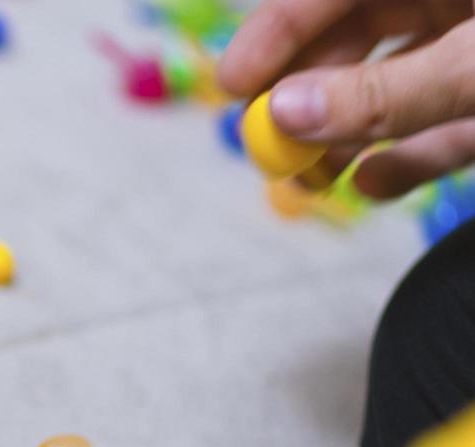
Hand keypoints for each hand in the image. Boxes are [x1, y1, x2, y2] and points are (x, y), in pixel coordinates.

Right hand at [218, 1, 474, 198]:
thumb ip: (384, 92)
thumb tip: (285, 112)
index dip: (276, 29)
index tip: (233, 84)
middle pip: (358, 32)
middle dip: (307, 92)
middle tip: (270, 144)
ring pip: (398, 83)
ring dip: (347, 134)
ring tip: (310, 178)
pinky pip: (445, 126)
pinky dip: (409, 157)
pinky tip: (373, 184)